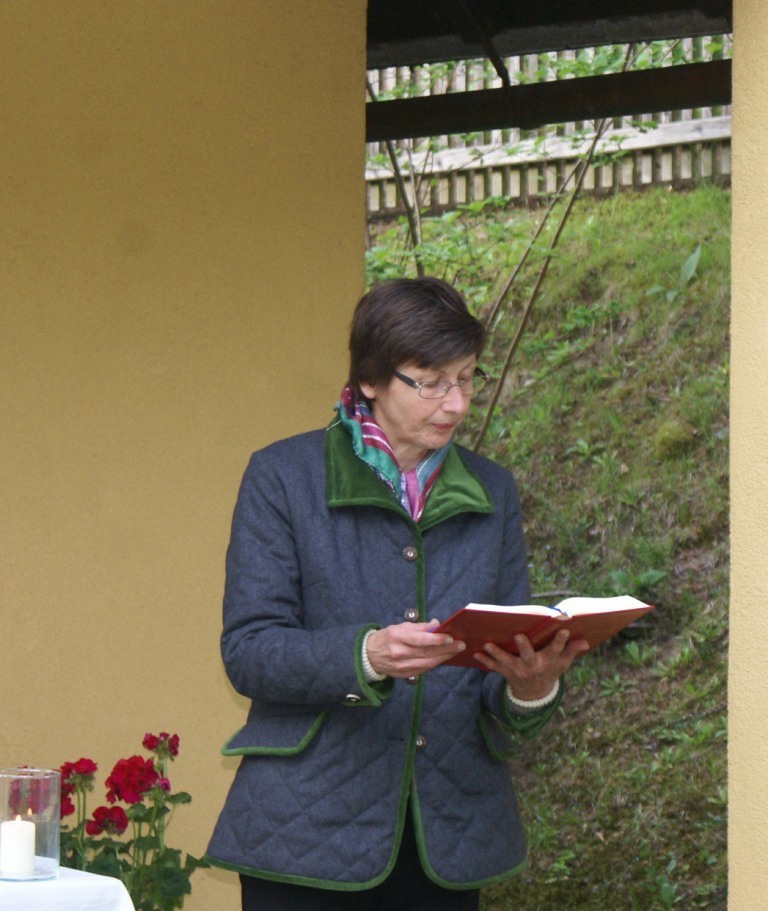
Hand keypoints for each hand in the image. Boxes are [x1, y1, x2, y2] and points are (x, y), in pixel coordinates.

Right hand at [365, 620, 465, 678]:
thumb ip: (419, 627)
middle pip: (427, 652)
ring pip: (428, 663)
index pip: (420, 639)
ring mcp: (402, 666)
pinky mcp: (404, 675)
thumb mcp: (400, 627)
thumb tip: (436, 625)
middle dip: (446, 648)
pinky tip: (443, 657)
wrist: (369, 656)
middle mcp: (399, 653)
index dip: (436, 639)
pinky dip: (435, 663)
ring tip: (455, 651)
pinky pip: (424, 669)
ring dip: (444, 657)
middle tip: (460, 644)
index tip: (450, 637)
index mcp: (397, 637)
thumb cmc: (387, 638)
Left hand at [474, 627, 588, 700]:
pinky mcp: (507, 673)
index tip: (563, 630)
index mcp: (548, 661)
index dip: (560, 641)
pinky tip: (475, 654)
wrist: (535, 692)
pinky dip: (485, 661)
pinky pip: (494, 667)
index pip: (556, 650)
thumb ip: (571, 651)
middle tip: (519, 636)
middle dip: (524, 646)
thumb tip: (585, 641)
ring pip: (507, 661)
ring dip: (497, 653)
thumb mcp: (562, 663)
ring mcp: (519, 670)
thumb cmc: (550, 670)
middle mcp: (533, 666)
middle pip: (529, 656)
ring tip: (487, 644)